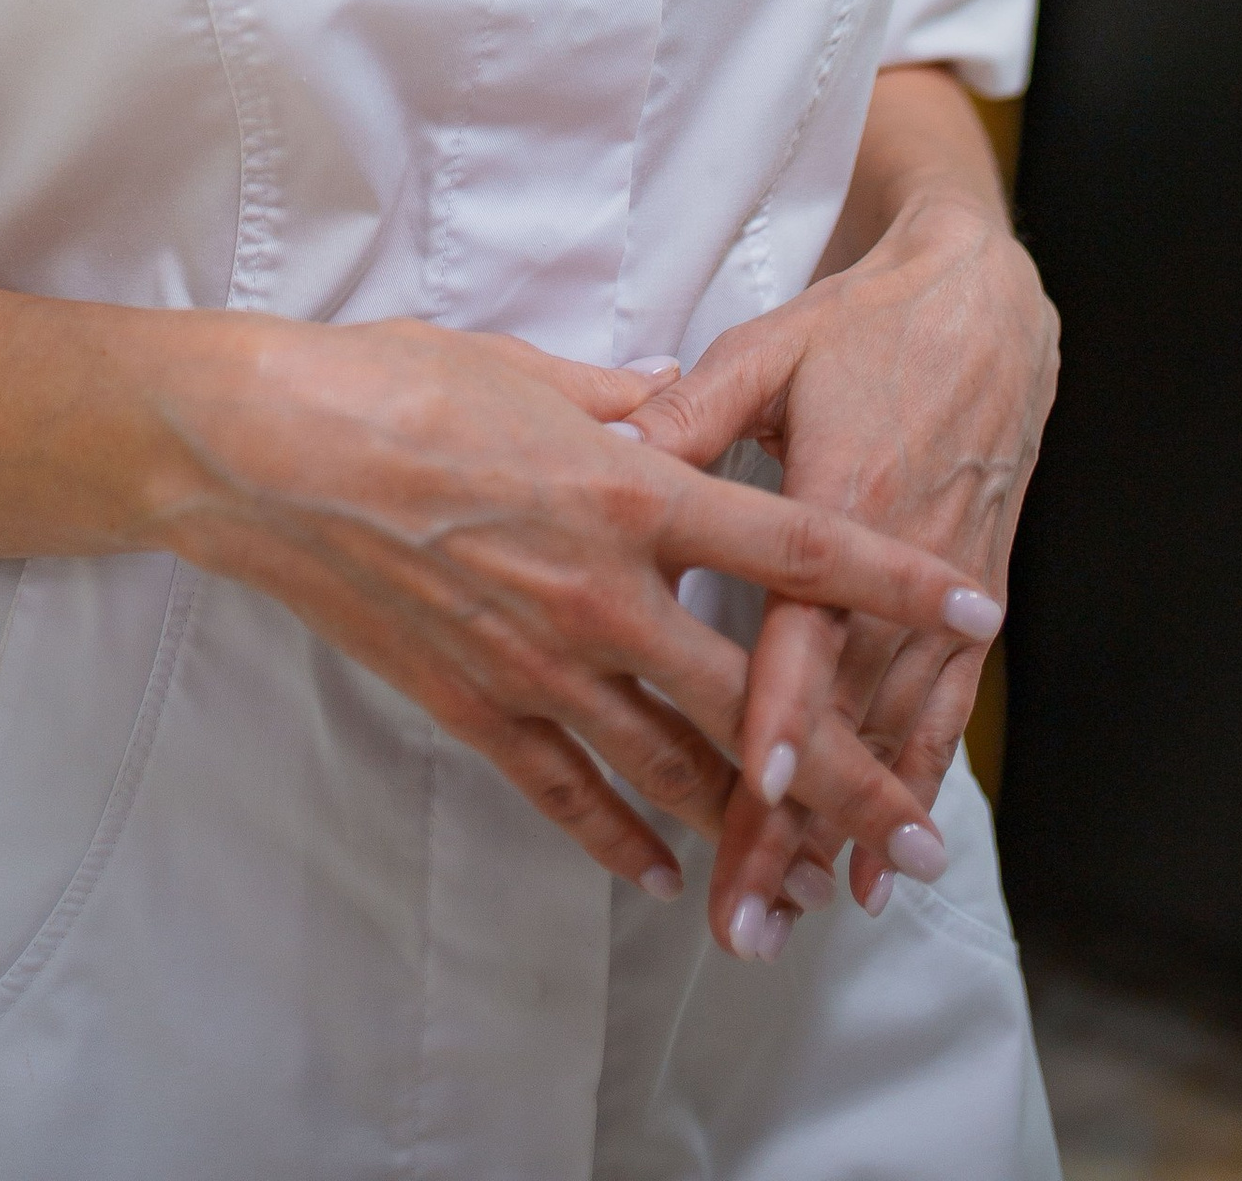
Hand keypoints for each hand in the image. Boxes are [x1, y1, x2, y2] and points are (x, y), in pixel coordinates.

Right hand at [153, 316, 1007, 901]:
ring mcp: (538, 661)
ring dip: (750, 822)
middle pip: (755, 695)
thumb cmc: (396, 383)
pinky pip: (567, 789)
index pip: (793, 541)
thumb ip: (629, 399)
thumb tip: (685, 404)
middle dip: (848, 769)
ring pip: (672, 763)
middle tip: (919, 829)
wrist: (267, 454)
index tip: (974, 606)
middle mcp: (603, 591)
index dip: (891, 577)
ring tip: (820, 871)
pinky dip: (621, 836)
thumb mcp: (532, 369)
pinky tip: (667, 870)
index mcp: (629, 490)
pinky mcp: (474, 705)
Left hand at [625, 198, 1056, 955]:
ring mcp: (943, 590)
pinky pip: (942, 712)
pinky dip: (913, 788)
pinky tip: (881, 861)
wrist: (984, 306)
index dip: (780, 707)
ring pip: (892, 730)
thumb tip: (603, 457)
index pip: (806, 623)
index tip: (750, 788)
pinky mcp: (968, 601)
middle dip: (796, 818)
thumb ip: (684, 415)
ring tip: (800, 911)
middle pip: (843, 710)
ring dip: (850, 829)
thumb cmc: (860, 325)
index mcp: (844, 492)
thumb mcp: (765, 350)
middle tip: (747, 911)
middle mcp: (901, 561)